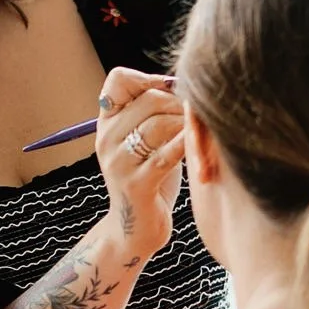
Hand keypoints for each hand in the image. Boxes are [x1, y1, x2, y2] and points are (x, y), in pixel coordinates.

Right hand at [94, 66, 186, 262]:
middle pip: (149, 99)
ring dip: (188, 124)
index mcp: (106, 123)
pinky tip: (202, 148)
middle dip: (181, 104)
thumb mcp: (144, 139)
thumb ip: (154, 112)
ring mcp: (118, 163)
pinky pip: (168, 153)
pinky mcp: (136, 184)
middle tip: (200, 116)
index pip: (117, 80)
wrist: (136, 229)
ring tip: (203, 132)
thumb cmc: (150, 177)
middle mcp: (106, 140)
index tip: (172, 93)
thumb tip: (186, 81)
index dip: (150, 79)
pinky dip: (190, 146)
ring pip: (159, 124)